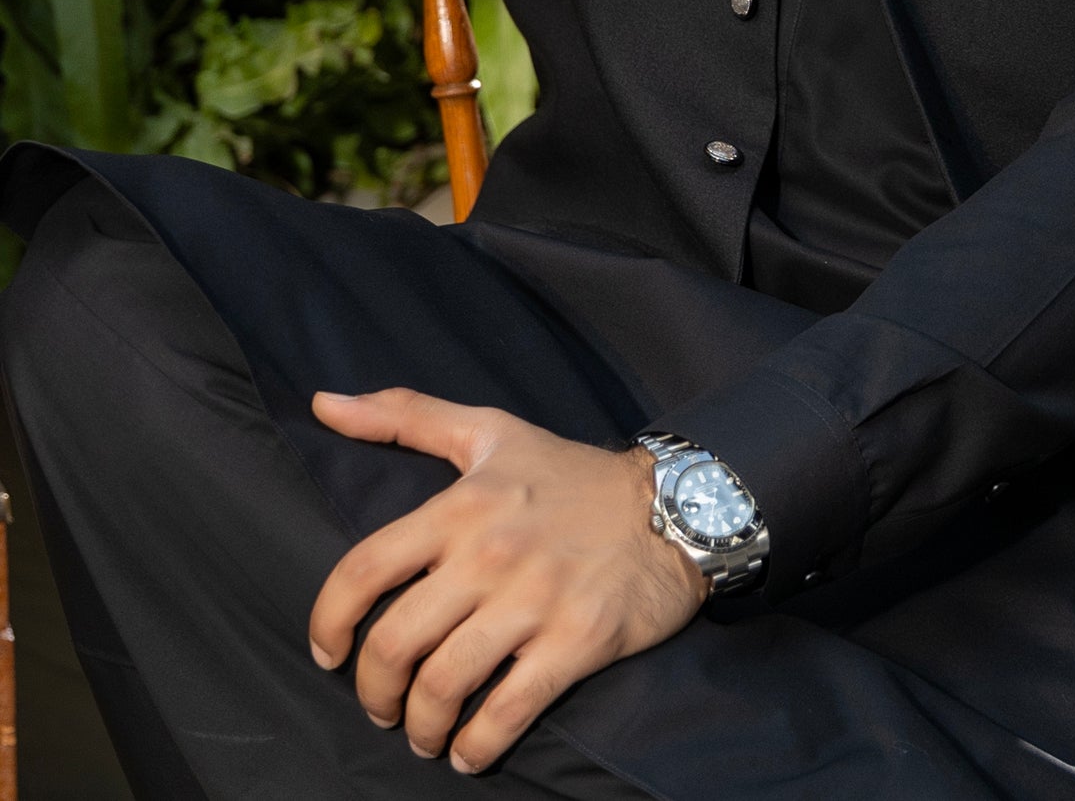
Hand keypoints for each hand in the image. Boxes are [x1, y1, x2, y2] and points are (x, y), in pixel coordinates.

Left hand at [309, 389, 706, 772]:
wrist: (671, 505)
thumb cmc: (569, 473)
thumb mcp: (488, 431)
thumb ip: (403, 415)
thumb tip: (322, 402)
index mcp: (460, 506)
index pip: (364, 569)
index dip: (328, 621)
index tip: (327, 652)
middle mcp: (489, 554)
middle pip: (396, 643)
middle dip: (374, 690)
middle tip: (380, 705)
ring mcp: (533, 601)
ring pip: (444, 685)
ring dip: (420, 726)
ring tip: (423, 733)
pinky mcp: (575, 642)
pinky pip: (507, 711)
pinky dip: (477, 747)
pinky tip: (468, 753)